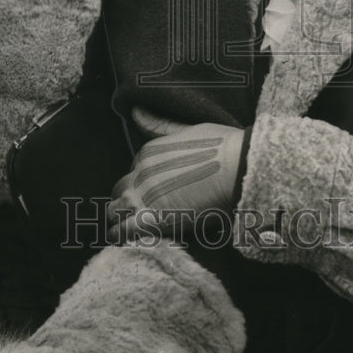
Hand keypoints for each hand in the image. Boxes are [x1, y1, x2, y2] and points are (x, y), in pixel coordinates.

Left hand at [106, 107, 245, 242]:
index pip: (134, 171)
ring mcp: (143, 196)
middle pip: (120, 190)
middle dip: (127, 201)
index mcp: (148, 152)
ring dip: (121, 220)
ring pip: (114, 211)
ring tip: (132, 230)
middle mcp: (140, 172)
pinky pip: (122, 232)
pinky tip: (131, 241)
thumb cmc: (222, 147)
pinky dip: (122, 238)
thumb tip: (135, 110)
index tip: (155, 193)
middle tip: (142, 213)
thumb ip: (159, 125)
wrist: (238, 168)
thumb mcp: (188, 128)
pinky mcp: (152, 220)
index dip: (143, 183)